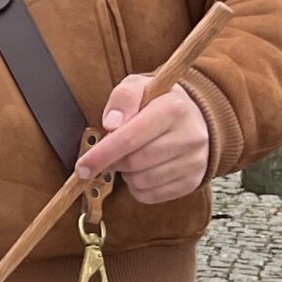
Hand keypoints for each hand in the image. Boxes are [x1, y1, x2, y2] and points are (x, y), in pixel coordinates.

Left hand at [74, 76, 211, 203]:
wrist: (199, 119)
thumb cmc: (160, 102)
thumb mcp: (140, 86)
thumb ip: (123, 98)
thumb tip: (110, 124)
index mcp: (173, 109)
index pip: (129, 138)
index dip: (101, 154)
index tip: (82, 166)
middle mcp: (189, 137)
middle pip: (133, 162)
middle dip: (113, 161)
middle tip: (111, 153)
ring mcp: (194, 162)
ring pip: (141, 181)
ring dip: (126, 174)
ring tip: (132, 157)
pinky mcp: (193, 181)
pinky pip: (151, 196)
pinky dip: (138, 187)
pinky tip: (143, 170)